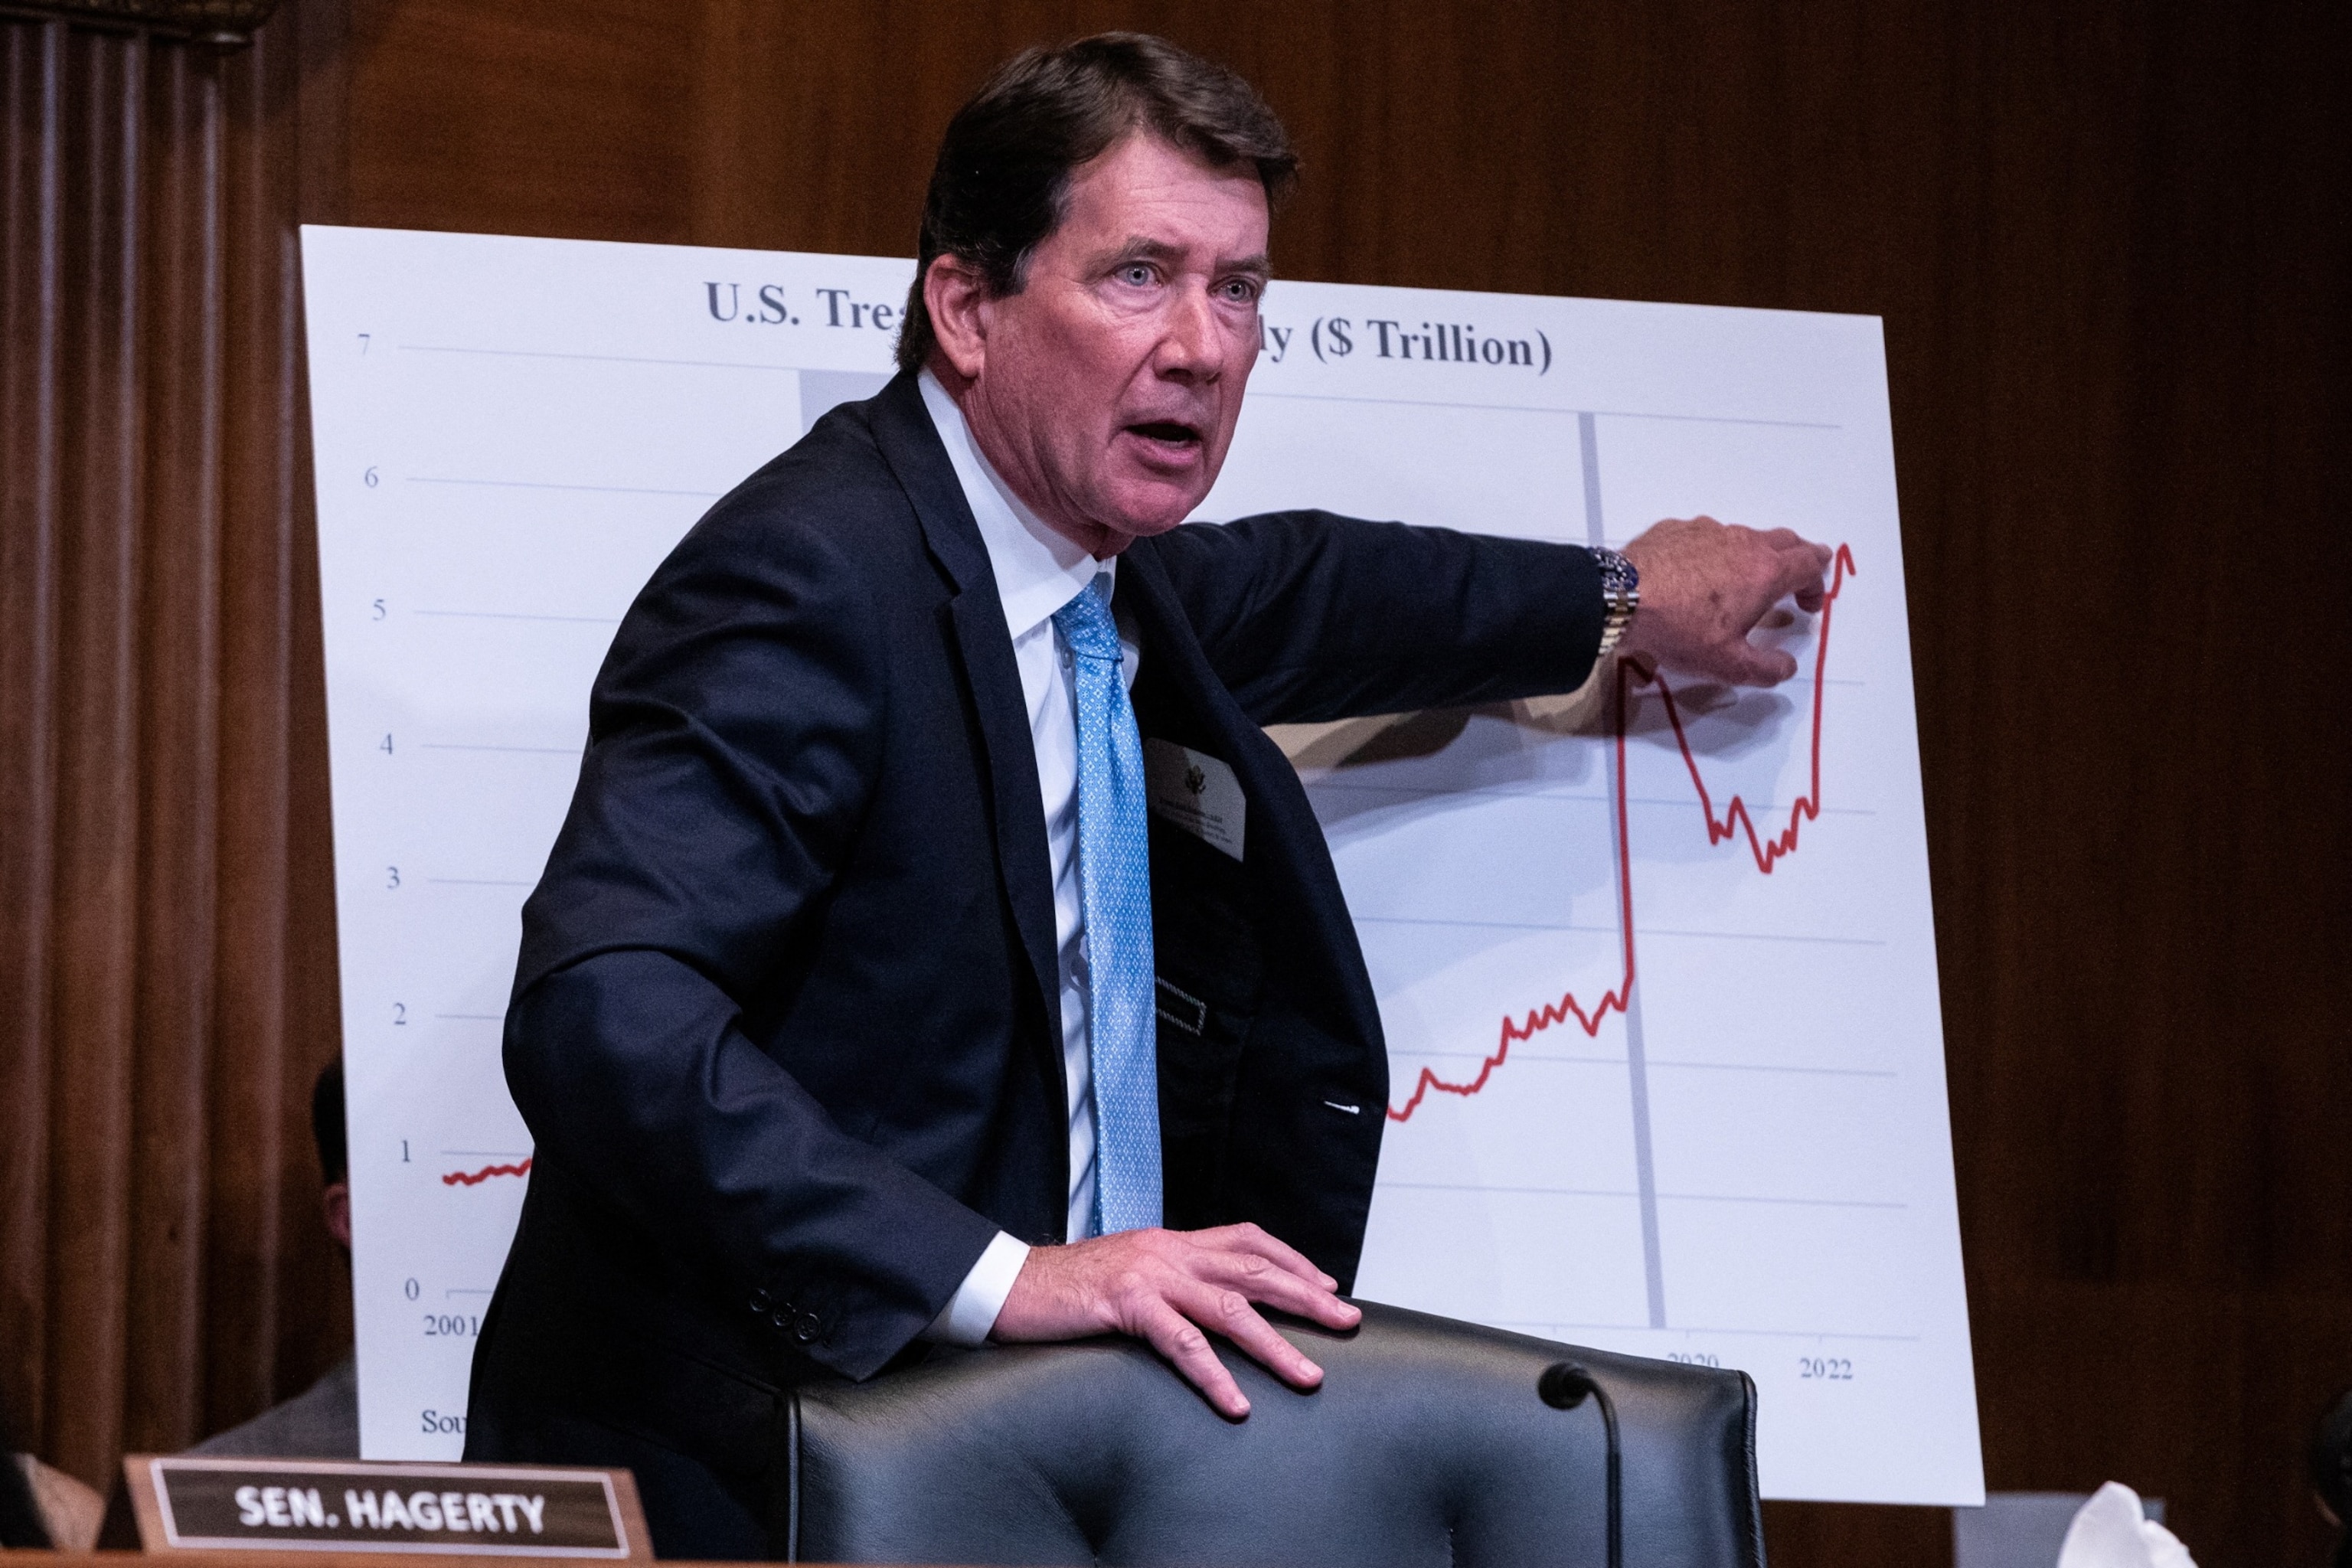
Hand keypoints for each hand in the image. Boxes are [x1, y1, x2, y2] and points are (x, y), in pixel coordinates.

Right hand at [989, 1223, 1362, 1417]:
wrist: (1010, 1284)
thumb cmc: (1068, 1286)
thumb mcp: (1130, 1273)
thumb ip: (1169, 1281)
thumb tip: (1204, 1305)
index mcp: (1171, 1242)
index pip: (1246, 1239)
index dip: (1291, 1259)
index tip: (1326, 1283)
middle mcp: (1168, 1252)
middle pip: (1253, 1270)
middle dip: (1305, 1296)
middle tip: (1346, 1320)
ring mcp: (1149, 1276)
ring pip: (1228, 1307)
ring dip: (1274, 1344)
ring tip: (1307, 1374)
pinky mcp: (1125, 1304)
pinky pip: (1180, 1341)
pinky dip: (1212, 1374)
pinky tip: (1236, 1401)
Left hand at [1618, 517, 1833, 684]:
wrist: (1619, 598)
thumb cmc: (1680, 630)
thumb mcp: (1728, 664)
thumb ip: (1765, 669)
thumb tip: (1786, 666)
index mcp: (1764, 572)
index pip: (1808, 565)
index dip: (1816, 583)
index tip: (1809, 604)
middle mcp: (1742, 543)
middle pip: (1785, 540)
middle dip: (1798, 557)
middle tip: (1797, 576)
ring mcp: (1708, 531)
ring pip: (1745, 536)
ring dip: (1755, 555)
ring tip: (1743, 579)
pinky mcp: (1676, 528)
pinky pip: (1706, 537)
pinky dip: (1714, 552)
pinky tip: (1697, 573)